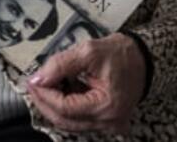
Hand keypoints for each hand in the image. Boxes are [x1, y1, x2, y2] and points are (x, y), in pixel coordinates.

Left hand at [26, 33, 146, 134]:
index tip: (32, 80)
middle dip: (45, 102)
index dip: (45, 94)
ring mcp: (108, 124)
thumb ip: (61, 64)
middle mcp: (108, 121)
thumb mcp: (89, 51)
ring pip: (70, 121)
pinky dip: (66, 105)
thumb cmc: (122, 53)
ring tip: (46, 84)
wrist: (143, 57)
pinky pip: (79, 118)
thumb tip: (38, 78)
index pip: (65, 108)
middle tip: (33, 83)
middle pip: (65, 120)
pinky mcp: (105, 120)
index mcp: (107, 106)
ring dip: (54, 104)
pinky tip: (61, 89)